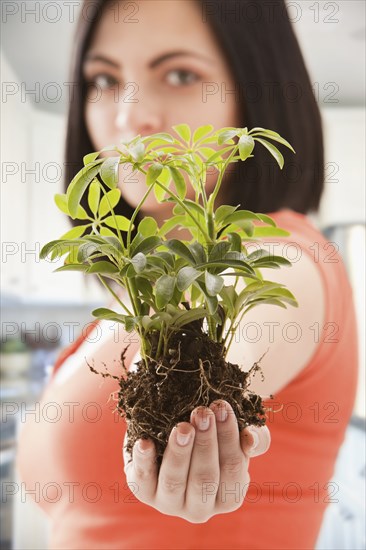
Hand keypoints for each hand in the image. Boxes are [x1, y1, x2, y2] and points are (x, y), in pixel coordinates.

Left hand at [123, 400, 270, 522]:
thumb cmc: (215, 435)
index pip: (233, 469)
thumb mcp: (237, 434)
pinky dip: (144, 461)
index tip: (222, 407)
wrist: (173, 431)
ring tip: (182, 426)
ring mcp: (169, 503)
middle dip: (205, 444)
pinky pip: (141, 480)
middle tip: (202, 412)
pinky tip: (145, 442)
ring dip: (179, 452)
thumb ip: (254, 437)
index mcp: (229, 496)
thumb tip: (251, 438)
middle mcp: (200, 507)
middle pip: (204, 479)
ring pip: (174, 482)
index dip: (229, 438)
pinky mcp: (144, 491)